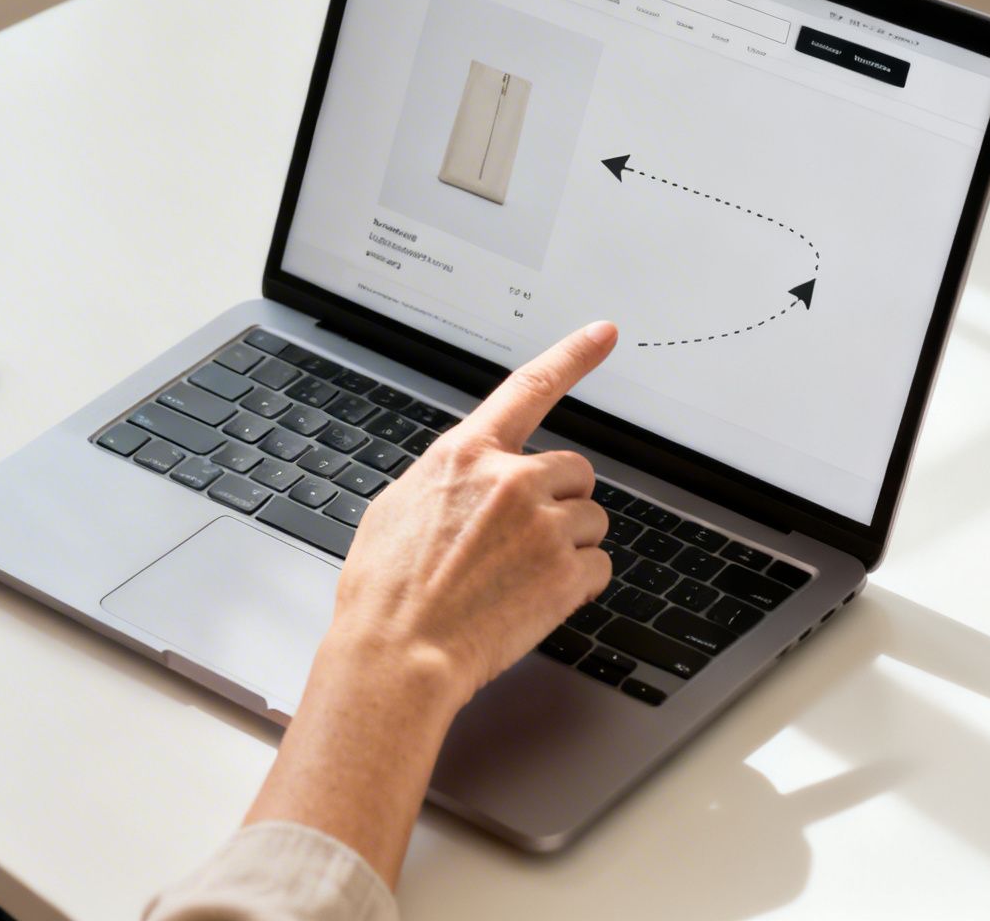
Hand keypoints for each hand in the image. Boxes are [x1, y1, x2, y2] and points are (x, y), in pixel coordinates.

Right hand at [328, 321, 618, 707]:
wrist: (397, 654)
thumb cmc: (386, 592)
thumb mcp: (397, 507)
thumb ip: (448, 478)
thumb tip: (469, 476)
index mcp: (466, 455)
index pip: (529, 388)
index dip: (573, 356)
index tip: (603, 335)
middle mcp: (511, 480)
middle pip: (575, 470)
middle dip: (559, 501)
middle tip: (521, 539)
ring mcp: (543, 526)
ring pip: (591, 520)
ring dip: (568, 545)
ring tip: (518, 576)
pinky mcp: (565, 573)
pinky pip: (599, 567)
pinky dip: (576, 585)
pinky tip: (533, 599)